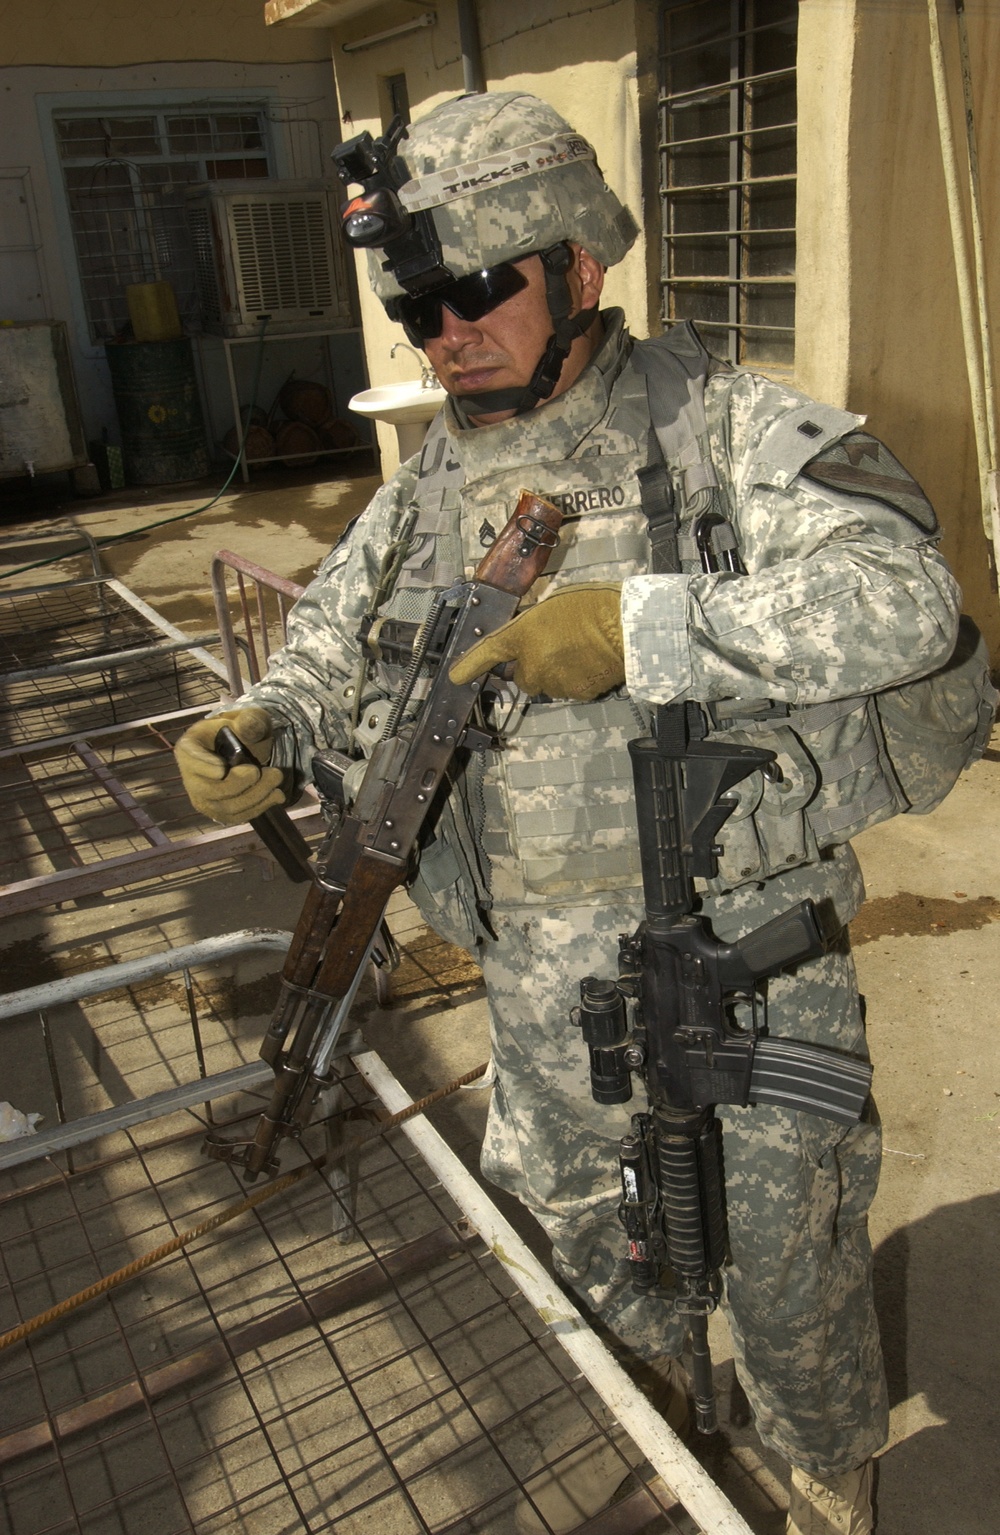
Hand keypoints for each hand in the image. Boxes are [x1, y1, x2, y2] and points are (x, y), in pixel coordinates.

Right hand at [174, 706, 284, 823]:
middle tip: (272, 771)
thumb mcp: (247, 719)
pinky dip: (258, 808)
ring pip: (225, 808)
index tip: (222, 769)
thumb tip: (250, 725)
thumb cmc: (240, 732)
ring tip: (277, 780)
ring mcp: (202, 798)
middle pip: (210, 791)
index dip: (204, 767)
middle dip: (242, 784)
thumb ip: (250, 721)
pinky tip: (276, 796)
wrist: (244, 750)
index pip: (190, 760)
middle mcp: (190, 777)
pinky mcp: (218, 812)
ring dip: (256, 797)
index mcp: (189, 748)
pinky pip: (236, 817)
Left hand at [449, 582, 624, 700]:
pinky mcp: (575, 694)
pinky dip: (576, 679)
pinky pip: (569, 689)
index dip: (469, 665)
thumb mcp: (550, 606)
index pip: (487, 653)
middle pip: (523, 674)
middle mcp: (531, 664)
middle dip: (534, 664)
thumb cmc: (592, 607)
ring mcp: (553, 682)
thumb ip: (532, 625)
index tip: (456, 676)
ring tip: (578, 649)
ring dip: (556, 671)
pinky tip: (589, 660)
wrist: (623, 626)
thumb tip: (530, 637)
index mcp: (521, 636)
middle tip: (555, 644)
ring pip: (547, 683)